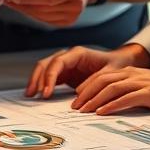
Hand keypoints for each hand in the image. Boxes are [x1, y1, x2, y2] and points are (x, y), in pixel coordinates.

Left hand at [4, 0, 99, 25]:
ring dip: (25, 10)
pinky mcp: (67, 22)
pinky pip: (45, 20)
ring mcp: (72, 17)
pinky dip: (32, 14)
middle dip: (23, 5)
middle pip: (43, 9)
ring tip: (11, 3)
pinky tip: (22, 7)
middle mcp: (75, 7)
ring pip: (42, 16)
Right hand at [25, 45, 143, 97]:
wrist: (120, 63)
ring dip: (36, 81)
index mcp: (77, 53)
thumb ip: (95, 81)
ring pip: (44, 69)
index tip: (46, 92)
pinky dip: (42, 85)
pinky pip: (50, 77)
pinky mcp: (65, 73)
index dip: (50, 77)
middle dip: (37, 78)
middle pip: (46, 64)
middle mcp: (68, 56)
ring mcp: (65, 65)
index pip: (58, 62)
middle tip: (33, 94)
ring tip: (30, 95)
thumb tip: (78, 94)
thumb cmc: (115, 65)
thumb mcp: (110, 73)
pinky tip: (37, 95)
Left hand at [72, 67, 149, 114]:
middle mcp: (132, 74)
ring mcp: (140, 83)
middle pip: (101, 80)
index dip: (86, 86)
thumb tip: (114, 103)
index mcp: (130, 72)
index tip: (76, 98)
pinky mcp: (149, 93)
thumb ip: (130, 91)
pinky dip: (111, 105)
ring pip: (110, 88)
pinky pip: (125, 98)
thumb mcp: (146, 87)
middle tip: (73, 107)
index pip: (101, 76)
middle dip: (84, 93)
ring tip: (82, 111)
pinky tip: (101, 113)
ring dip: (93, 100)